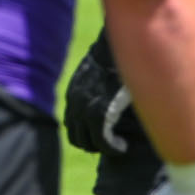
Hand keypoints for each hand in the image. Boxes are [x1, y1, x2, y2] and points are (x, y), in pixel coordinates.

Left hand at [63, 35, 141, 154]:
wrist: (116, 47)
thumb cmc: (115, 54)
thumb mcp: (98, 71)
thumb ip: (96, 84)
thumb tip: (108, 90)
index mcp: (73, 95)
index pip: (72, 124)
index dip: (86, 134)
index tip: (103, 135)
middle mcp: (74, 104)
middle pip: (76, 137)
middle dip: (93, 144)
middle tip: (111, 144)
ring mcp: (85, 109)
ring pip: (88, 142)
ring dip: (103, 147)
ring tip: (118, 146)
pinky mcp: (100, 112)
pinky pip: (102, 140)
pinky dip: (112, 147)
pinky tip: (123, 147)